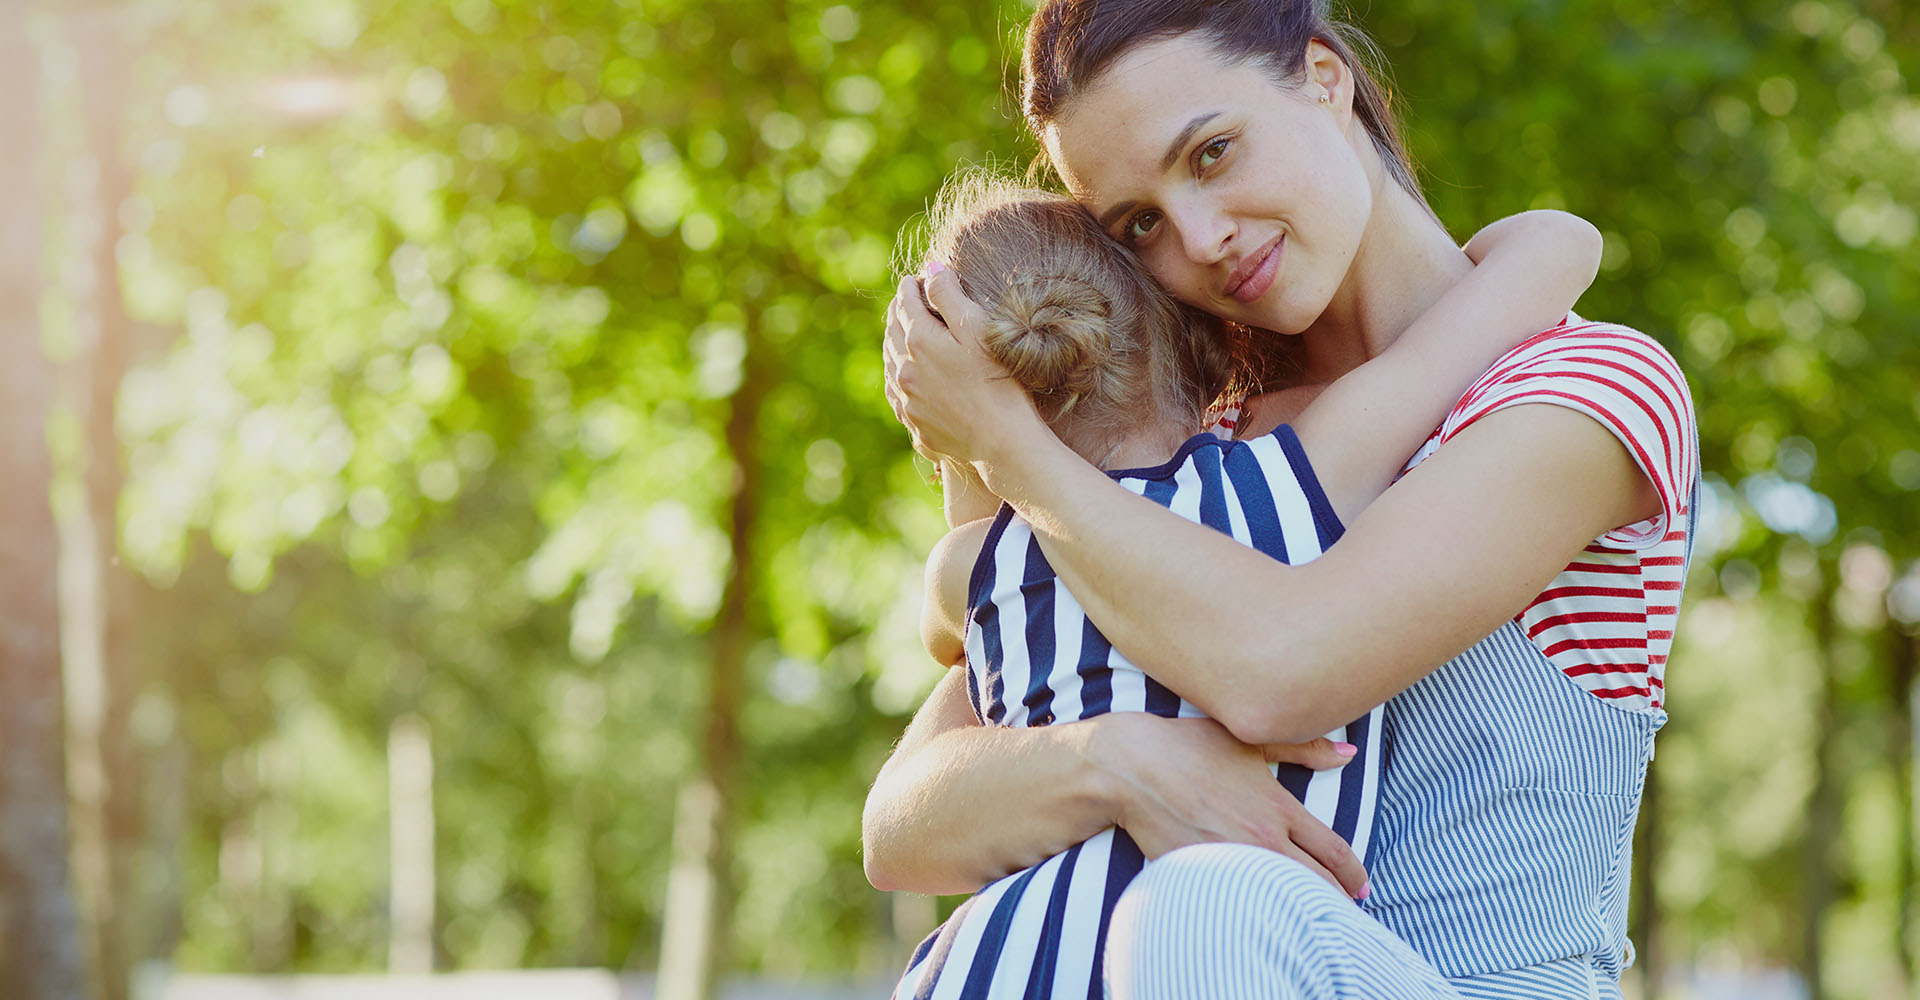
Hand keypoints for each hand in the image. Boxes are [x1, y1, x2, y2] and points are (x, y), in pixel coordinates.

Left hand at [882, 266, 1039, 465]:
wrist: (1002, 442)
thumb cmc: (998, 382)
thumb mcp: (977, 330)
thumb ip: (950, 296)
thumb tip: (930, 270)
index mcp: (919, 343)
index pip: (906, 305)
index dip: (910, 288)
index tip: (913, 279)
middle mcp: (905, 371)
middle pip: (893, 334)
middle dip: (898, 314)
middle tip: (903, 302)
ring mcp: (908, 402)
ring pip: (891, 365)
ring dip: (894, 345)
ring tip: (900, 335)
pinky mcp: (916, 426)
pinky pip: (898, 396)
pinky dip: (898, 378)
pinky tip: (904, 378)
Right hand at [1092, 713, 1368, 898]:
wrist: (1130, 767)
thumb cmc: (1188, 747)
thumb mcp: (1249, 740)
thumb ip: (1304, 748)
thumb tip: (1348, 754)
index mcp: (1279, 808)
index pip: (1333, 851)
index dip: (1353, 873)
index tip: (1361, 884)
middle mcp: (1261, 839)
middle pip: (1315, 884)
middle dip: (1337, 900)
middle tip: (1346, 908)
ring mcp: (1230, 860)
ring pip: (1280, 898)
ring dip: (1301, 909)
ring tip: (1311, 917)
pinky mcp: (1200, 873)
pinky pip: (1237, 900)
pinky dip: (1256, 908)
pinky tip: (1263, 913)